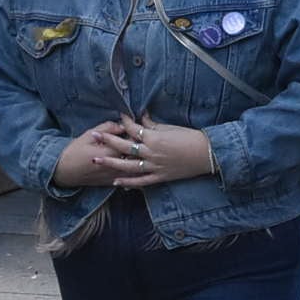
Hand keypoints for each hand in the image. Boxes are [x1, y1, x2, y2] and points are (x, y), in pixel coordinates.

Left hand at [55, 119, 211, 189]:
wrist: (206, 154)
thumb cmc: (190, 138)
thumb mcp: (170, 128)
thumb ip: (152, 125)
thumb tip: (140, 117)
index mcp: (154, 138)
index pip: (133, 128)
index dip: (123, 122)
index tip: (116, 117)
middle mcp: (150, 153)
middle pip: (124, 146)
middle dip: (108, 140)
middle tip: (94, 136)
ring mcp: (154, 166)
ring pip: (127, 165)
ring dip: (110, 163)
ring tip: (96, 160)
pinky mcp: (160, 177)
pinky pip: (141, 181)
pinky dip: (128, 182)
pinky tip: (116, 182)